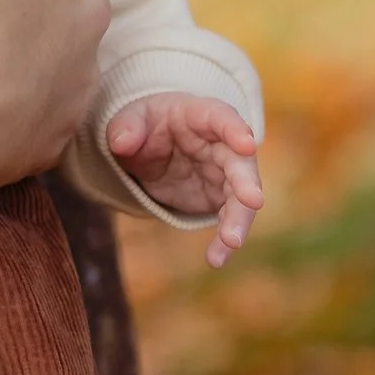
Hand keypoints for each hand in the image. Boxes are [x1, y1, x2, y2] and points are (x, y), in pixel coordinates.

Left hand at [104, 95, 264, 263]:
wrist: (152, 147)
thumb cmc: (147, 125)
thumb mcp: (129, 119)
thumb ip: (125, 128)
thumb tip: (121, 143)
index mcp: (201, 115)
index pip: (221, 117)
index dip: (235, 130)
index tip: (247, 144)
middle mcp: (222, 145)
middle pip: (240, 163)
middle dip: (247, 182)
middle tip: (253, 201)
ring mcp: (225, 174)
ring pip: (241, 198)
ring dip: (238, 220)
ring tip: (231, 243)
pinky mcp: (220, 200)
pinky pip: (228, 221)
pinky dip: (224, 241)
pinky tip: (216, 259)